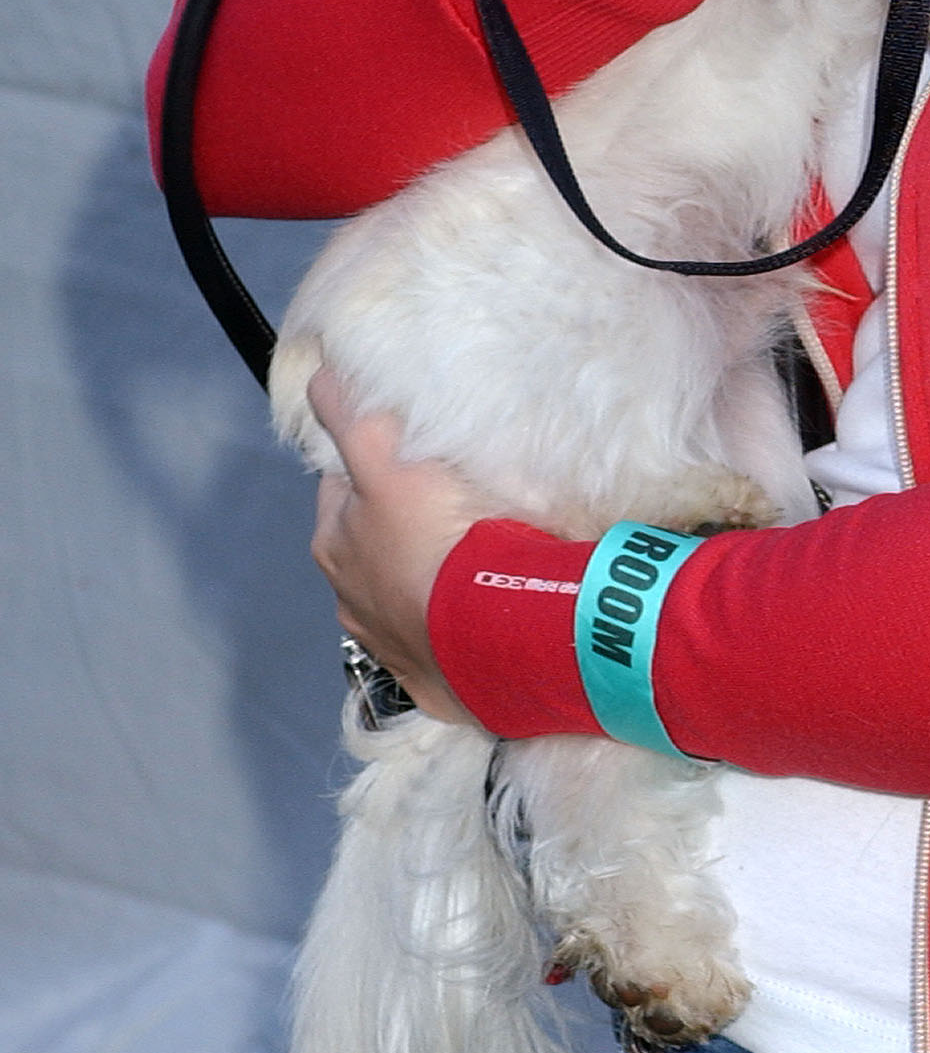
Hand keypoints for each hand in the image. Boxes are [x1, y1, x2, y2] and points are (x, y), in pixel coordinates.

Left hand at [307, 368, 477, 723]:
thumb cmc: (433, 536)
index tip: (405, 454)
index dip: (369, 465)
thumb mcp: (383, 456)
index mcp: (334, 543)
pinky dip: (450, 625)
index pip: (341, 488)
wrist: (486, 629)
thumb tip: (320, 375)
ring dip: (424, 579)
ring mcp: (388, 641)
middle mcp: (349, 595)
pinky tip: (477, 613)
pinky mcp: (430, 677)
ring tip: (469, 561)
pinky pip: (437, 640)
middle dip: (395, 526)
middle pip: (368, 543)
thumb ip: (349, 415)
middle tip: (446, 504)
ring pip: (400, 594)